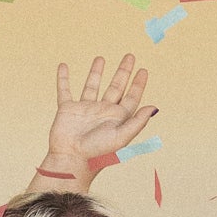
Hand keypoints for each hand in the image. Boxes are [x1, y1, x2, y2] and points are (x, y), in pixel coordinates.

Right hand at [39, 55, 154, 177]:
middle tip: (130, 56)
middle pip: (116, 87)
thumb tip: (153, 107)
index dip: (138, 84)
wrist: (71, 160)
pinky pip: (65, 90)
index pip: (131, 98)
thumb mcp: (121, 137)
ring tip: (100, 58)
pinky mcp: (67, 109)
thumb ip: (137, 122)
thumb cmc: (98, 153)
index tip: (143, 70)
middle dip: (123, 72)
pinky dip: (63, 78)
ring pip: (92, 86)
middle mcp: (102, 112)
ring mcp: (85, 109)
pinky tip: (63, 66)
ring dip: (96, 72)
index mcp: (117, 118)